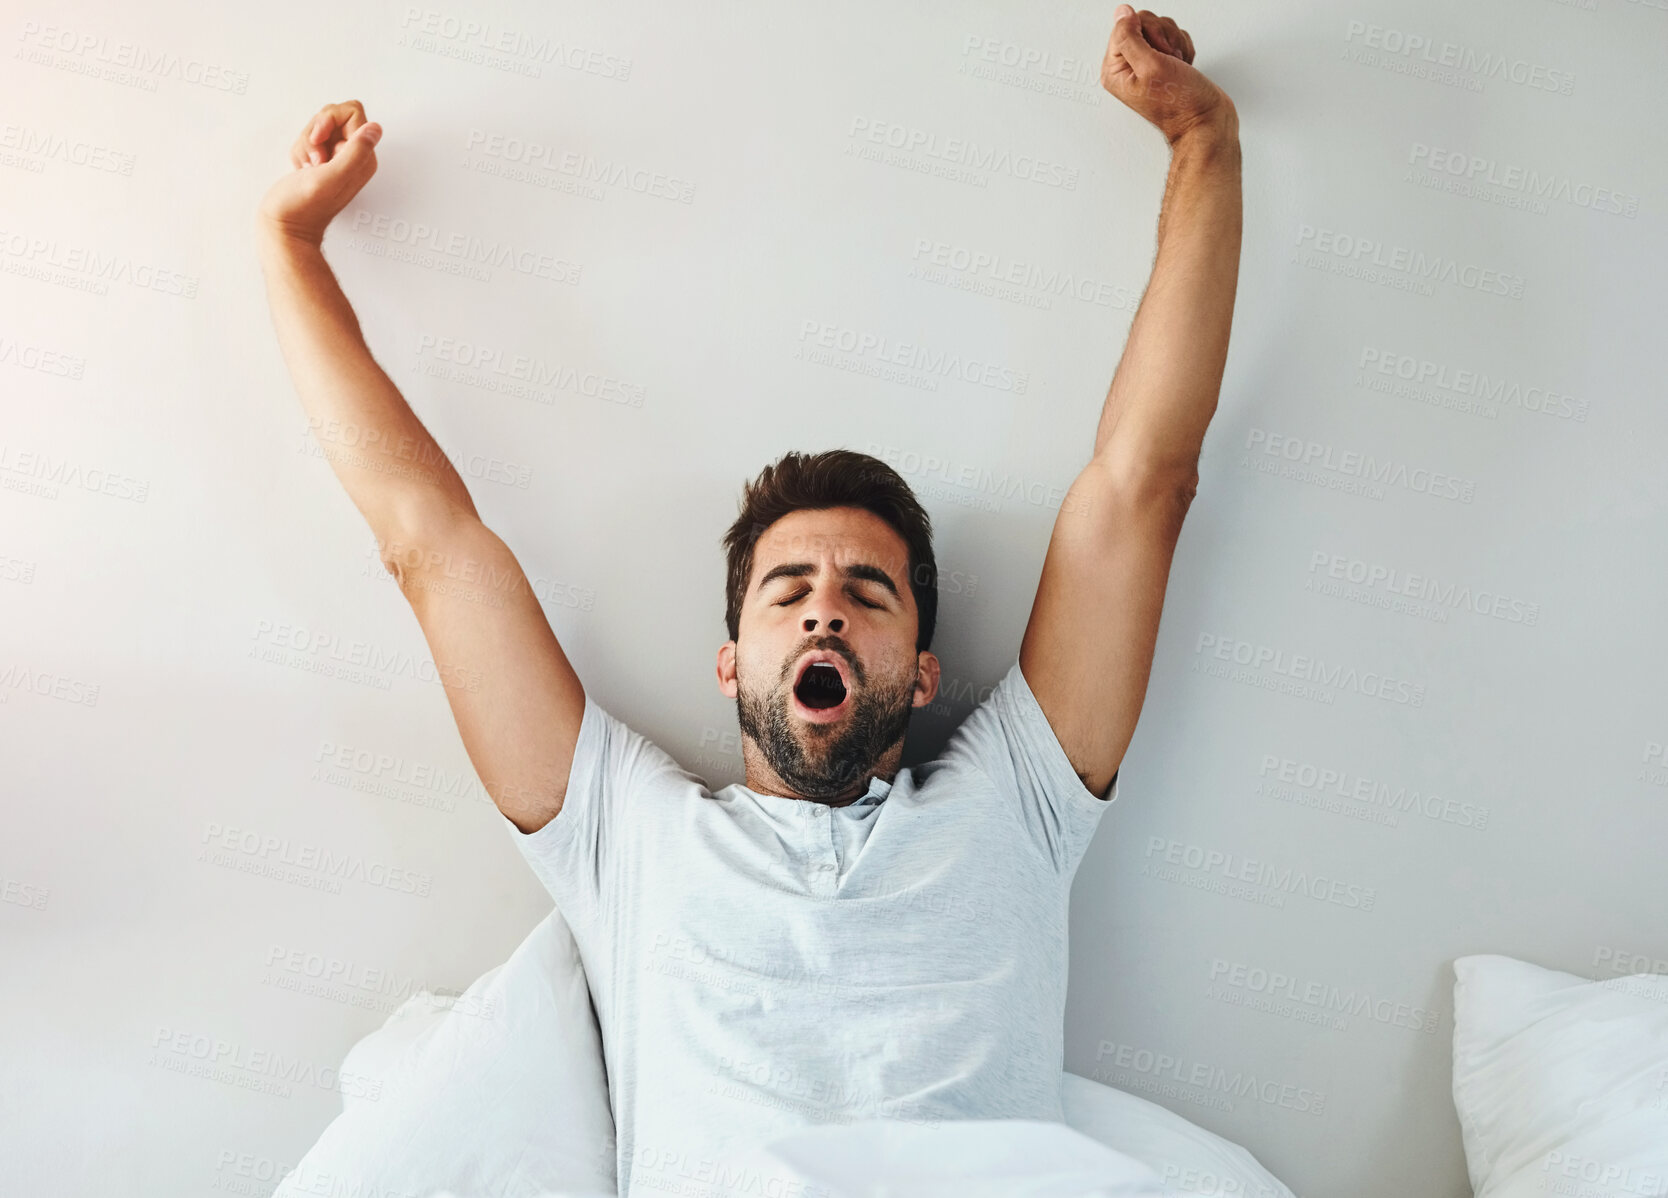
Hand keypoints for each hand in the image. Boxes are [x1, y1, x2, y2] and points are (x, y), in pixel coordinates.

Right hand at [256, 100, 382, 246]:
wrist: (286, 224)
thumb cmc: (306, 206)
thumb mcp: (333, 176)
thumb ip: (356, 151)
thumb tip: (375, 128)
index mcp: (364, 157)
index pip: (352, 112)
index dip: (330, 119)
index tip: (321, 140)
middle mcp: (354, 156)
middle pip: (334, 115)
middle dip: (316, 131)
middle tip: (315, 158)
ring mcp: (337, 158)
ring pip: (318, 126)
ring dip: (306, 144)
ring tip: (309, 168)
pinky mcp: (321, 161)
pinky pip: (308, 140)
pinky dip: (300, 152)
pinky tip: (303, 170)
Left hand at [1100, 6, 1235, 145]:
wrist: (1205, 120)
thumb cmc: (1179, 104)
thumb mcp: (1149, 66)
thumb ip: (1129, 37)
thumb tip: (1122, 13)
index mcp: (1115, 70)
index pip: (1125, 25)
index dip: (1147, 32)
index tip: (1158, 52)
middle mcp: (1128, 67)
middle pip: (1143, 23)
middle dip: (1163, 37)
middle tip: (1168, 60)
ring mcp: (1147, 64)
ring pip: (1161, 28)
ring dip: (1175, 43)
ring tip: (1177, 65)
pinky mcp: (1165, 62)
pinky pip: (1174, 38)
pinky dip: (1183, 49)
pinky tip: (1183, 66)